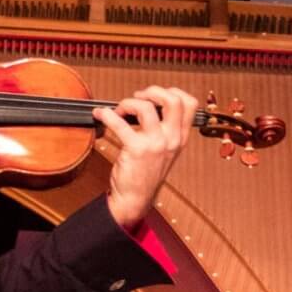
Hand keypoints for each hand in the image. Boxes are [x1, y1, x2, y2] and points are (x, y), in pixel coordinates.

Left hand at [94, 85, 197, 230]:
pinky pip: (120, 124)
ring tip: (119, 110)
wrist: (134, 200)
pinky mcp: (136, 149)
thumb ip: (164, 130)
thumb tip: (149, 105)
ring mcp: (155, 144)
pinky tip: (101, 116)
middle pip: (172, 100)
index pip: (189, 103)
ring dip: (128, 102)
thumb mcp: (164, 151)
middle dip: (152, 91)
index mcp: (180, 138)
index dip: (173, 92)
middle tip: (138, 97)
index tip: (155, 96)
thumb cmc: (145, 175)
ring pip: (146, 107)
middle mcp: (171, 139)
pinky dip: (108, 115)